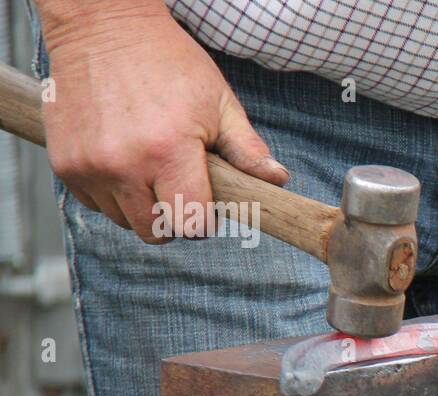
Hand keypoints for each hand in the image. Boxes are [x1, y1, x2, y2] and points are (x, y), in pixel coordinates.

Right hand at [39, 3, 287, 241]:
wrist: (102, 28)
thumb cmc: (168, 63)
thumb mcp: (219, 101)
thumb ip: (247, 149)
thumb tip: (278, 180)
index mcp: (168, 151)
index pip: (192, 224)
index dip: (205, 219)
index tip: (207, 202)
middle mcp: (123, 164)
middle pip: (157, 231)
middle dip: (175, 217)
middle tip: (180, 185)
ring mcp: (89, 166)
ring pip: (124, 221)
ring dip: (142, 205)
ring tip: (151, 166)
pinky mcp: (65, 164)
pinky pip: (94, 204)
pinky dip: (112, 193)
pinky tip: (124, 160)